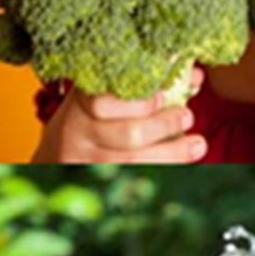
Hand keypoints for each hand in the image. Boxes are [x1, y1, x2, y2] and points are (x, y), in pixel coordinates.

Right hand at [32, 69, 206, 162]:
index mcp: (81, 103)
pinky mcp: (97, 180)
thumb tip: (194, 75)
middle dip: (165, 125)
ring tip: (198, 144)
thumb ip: (144, 85)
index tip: (163, 96)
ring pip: (136, 160)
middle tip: (187, 116)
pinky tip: (186, 161)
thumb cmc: (92, 118)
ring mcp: (85, 160)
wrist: (57, 154)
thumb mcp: (106, 95)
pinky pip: (137, 176)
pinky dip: (167, 167)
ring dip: (175, 152)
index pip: (103, 102)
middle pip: (129, 134)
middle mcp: (77, 133)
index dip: (138, 102)